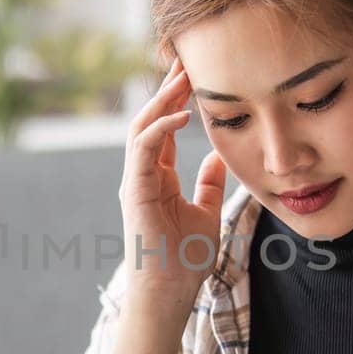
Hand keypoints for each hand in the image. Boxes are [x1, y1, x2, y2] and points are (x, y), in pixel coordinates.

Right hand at [119, 57, 227, 306]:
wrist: (170, 293)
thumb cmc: (185, 260)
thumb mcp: (206, 212)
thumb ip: (208, 183)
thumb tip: (218, 156)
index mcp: (157, 177)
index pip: (163, 128)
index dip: (177, 100)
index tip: (196, 74)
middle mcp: (142, 174)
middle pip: (150, 119)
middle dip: (167, 89)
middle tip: (186, 60)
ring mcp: (135, 181)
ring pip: (141, 127)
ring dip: (162, 100)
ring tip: (183, 76)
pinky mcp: (134, 190)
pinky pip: (142, 148)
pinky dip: (159, 128)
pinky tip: (182, 114)